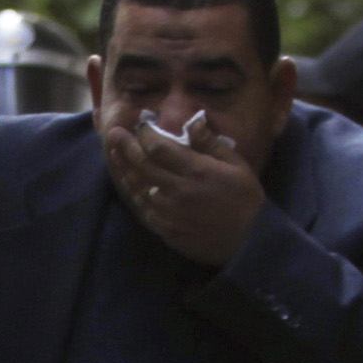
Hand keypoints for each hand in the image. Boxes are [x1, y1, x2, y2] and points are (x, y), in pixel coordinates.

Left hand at [105, 117, 267, 266]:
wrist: (248, 241)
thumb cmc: (245, 199)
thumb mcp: (236, 165)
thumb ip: (211, 143)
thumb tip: (193, 121)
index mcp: (196, 171)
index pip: (159, 148)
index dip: (145, 134)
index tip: (140, 123)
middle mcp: (177, 191)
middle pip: (142, 165)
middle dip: (125, 146)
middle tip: (114, 133)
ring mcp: (168, 212)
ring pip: (137, 186)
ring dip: (124, 168)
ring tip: (114, 153)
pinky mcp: (165, 229)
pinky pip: (142, 207)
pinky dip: (132, 191)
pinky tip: (127, 181)